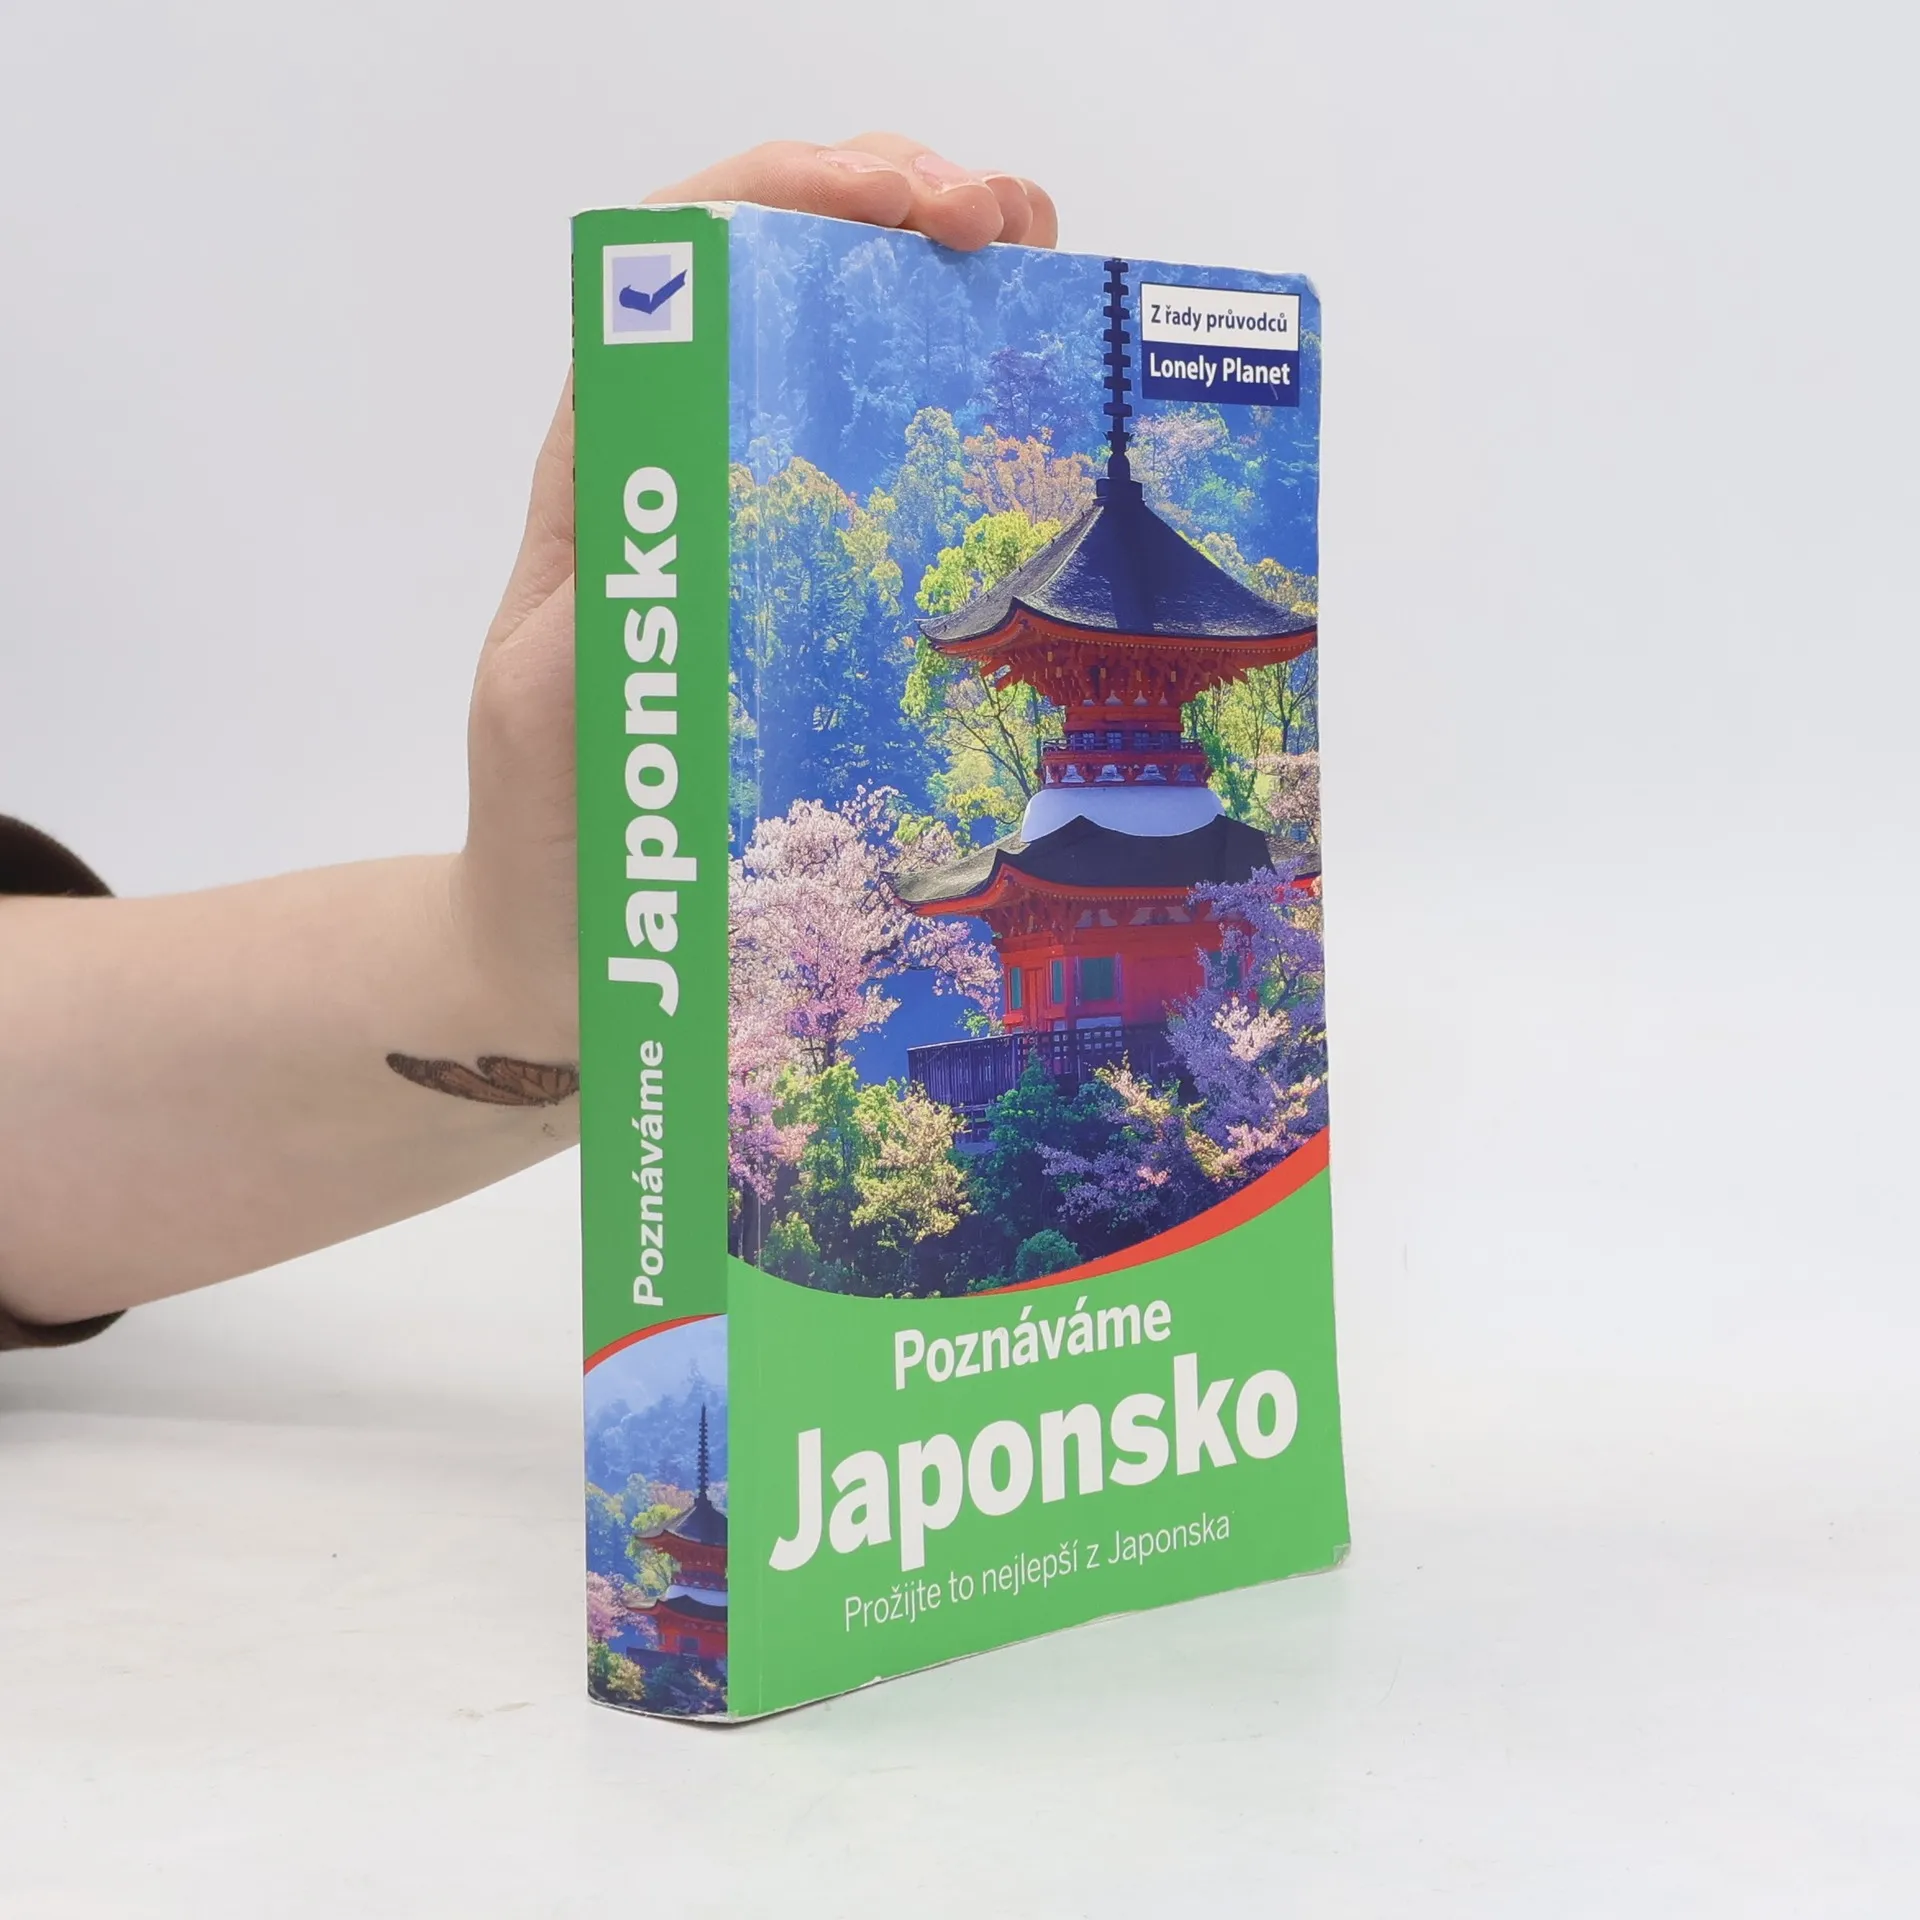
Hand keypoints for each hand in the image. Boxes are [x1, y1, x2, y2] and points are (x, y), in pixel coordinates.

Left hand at [452, 138, 1057, 1045]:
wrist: (564, 959)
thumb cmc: (554, 840)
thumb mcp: (563, 700)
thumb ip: (616, 596)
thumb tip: (712, 486)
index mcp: (620, 479)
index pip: (685, 271)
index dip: (790, 197)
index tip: (911, 203)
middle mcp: (694, 487)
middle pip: (783, 287)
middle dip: (896, 213)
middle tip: (1012, 230)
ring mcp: (762, 549)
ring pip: (845, 372)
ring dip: (940, 297)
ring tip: (1040, 277)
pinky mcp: (813, 621)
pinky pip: (890, 496)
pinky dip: (961, 430)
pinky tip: (1034, 434)